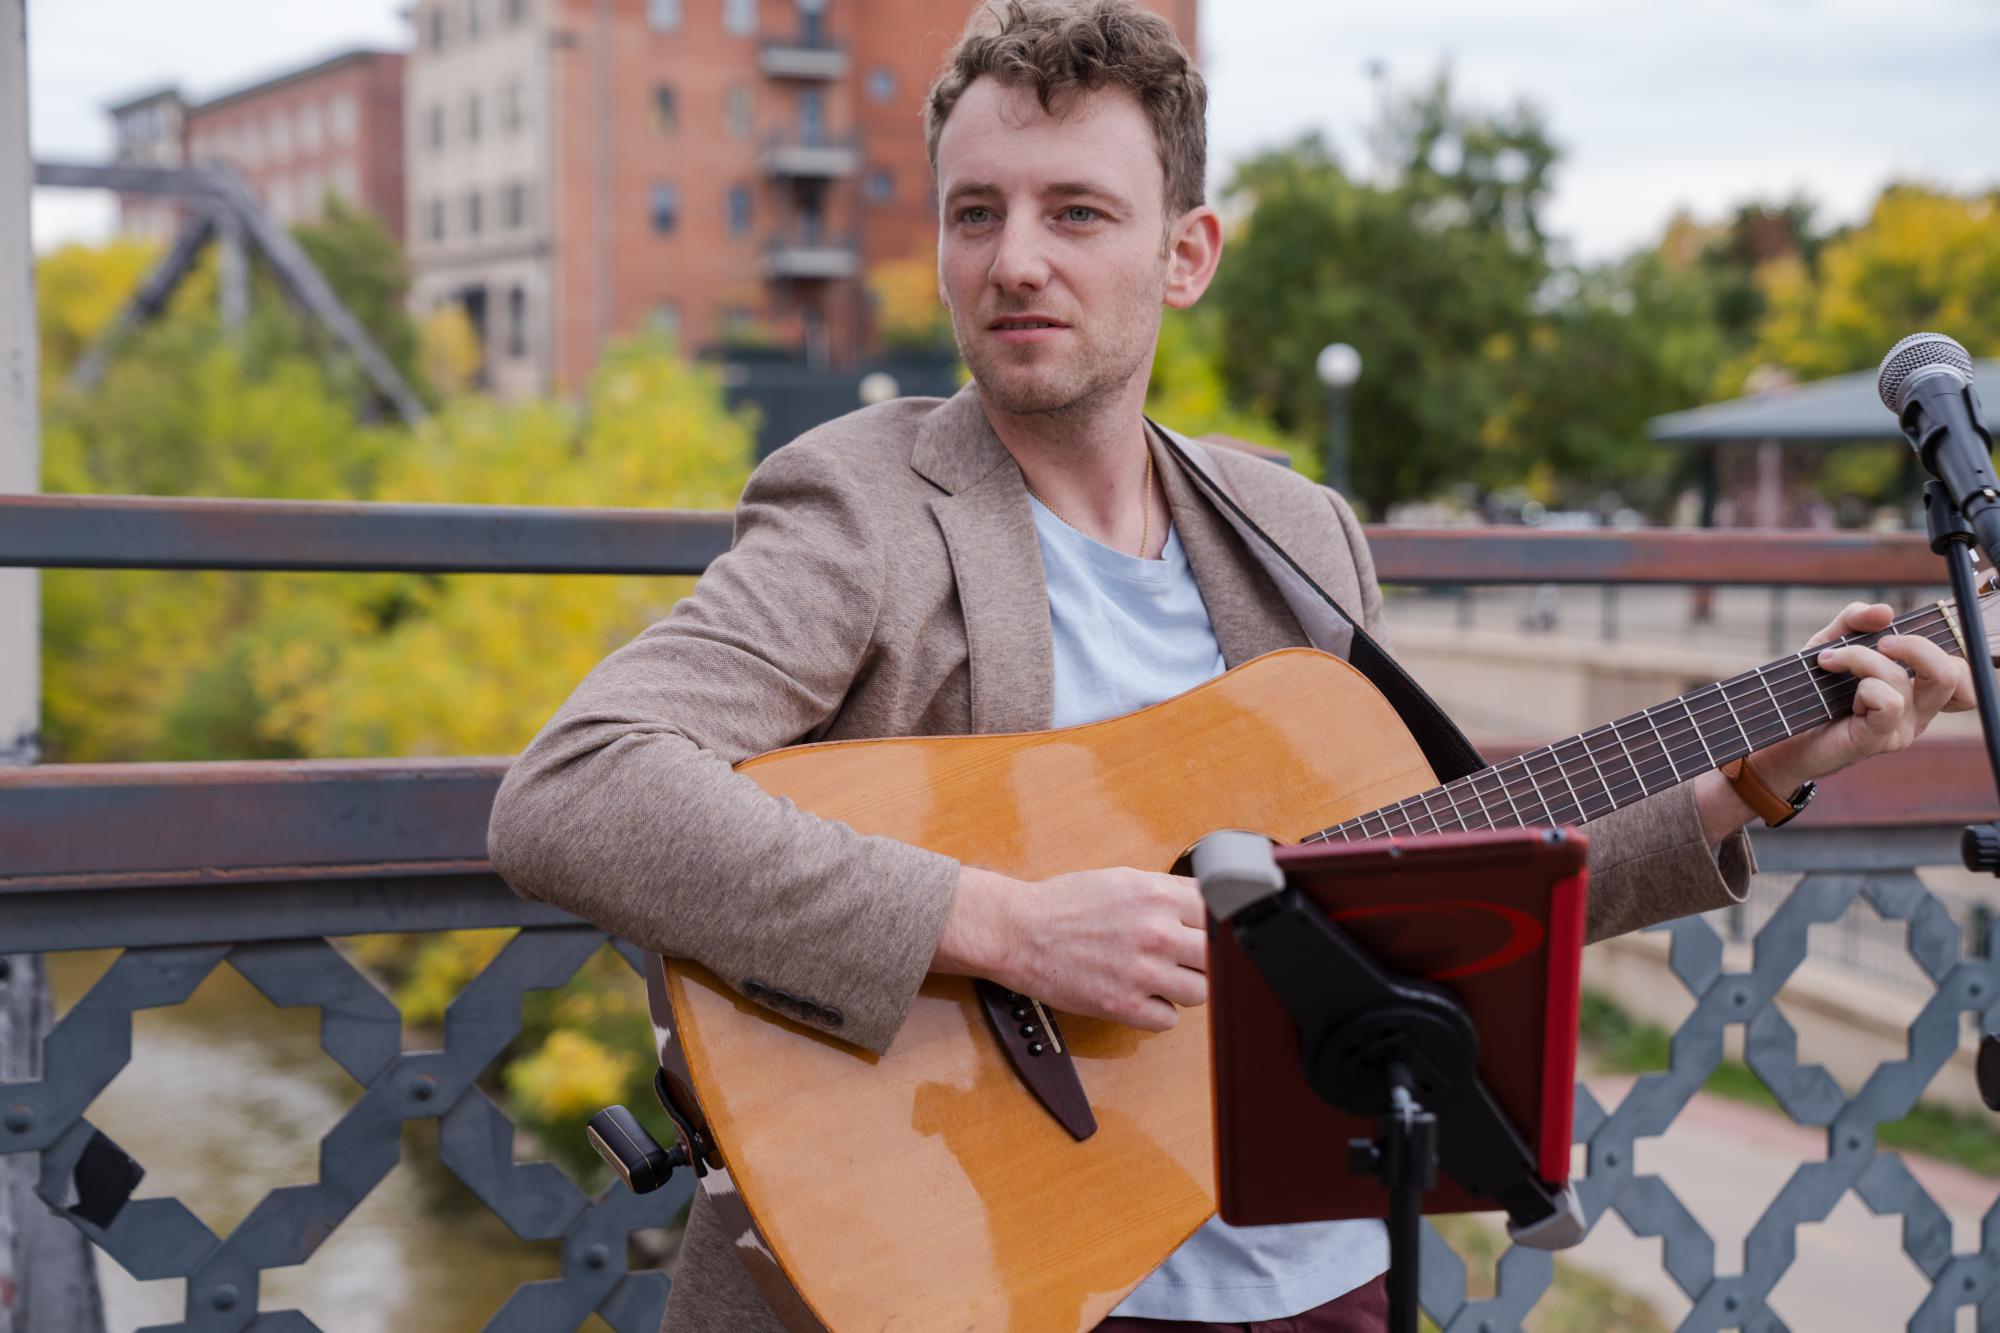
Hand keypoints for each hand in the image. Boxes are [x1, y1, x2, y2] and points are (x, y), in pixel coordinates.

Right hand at [934, 865, 1207, 1030]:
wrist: (1019, 932)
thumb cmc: (1066, 904)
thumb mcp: (1123, 880)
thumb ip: (1167, 892)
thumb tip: (1206, 903)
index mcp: (1156, 896)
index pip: (1219, 912)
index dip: (1213, 924)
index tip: (1203, 931)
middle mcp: (1155, 933)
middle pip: (1216, 956)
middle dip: (1202, 957)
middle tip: (1184, 958)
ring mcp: (1142, 972)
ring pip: (1201, 992)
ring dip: (1185, 987)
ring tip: (1162, 978)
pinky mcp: (1123, 1006)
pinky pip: (1169, 1020)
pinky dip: (1158, 1011)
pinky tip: (1142, 996)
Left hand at [1757, 601, 1974, 789]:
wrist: (1780, 738)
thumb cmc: (1811, 692)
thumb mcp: (1830, 644)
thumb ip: (1855, 621)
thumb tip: (1885, 611)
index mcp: (1917, 688)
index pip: (1960, 669)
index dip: (1940, 646)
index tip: (1894, 637)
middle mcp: (1918, 710)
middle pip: (1952, 673)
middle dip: (1915, 645)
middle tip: (1879, 643)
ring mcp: (1902, 728)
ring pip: (1905, 680)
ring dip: (1862, 659)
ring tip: (1828, 661)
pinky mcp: (1880, 740)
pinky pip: (1889, 702)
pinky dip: (1863, 686)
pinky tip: (1840, 695)